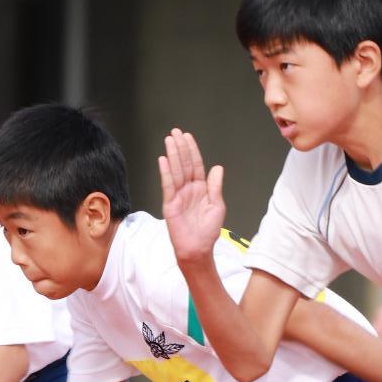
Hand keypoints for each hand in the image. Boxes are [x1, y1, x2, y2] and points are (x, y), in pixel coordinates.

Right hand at [160, 128, 225, 263]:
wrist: (198, 249)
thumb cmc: (208, 232)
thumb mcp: (217, 206)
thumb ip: (215, 186)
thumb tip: (217, 168)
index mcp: (201, 189)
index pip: (195, 165)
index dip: (192, 151)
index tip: (187, 137)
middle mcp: (188, 190)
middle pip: (183, 164)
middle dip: (180, 147)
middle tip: (175, 132)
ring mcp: (178, 196)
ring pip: (175, 171)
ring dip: (172, 155)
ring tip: (169, 140)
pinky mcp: (170, 204)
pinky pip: (168, 185)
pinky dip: (166, 172)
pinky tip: (163, 160)